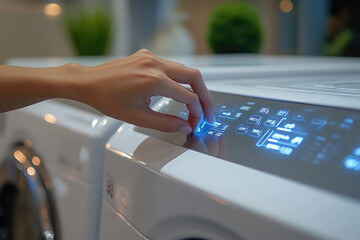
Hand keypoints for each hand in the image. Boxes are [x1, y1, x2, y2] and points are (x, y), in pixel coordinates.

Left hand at [73, 49, 213, 132]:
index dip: (197, 112)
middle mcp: (155, 64)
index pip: (188, 97)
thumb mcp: (137, 117)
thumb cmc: (106, 98)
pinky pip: (172, 66)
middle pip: (194, 77)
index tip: (196, 123)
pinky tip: (179, 91)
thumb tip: (185, 126)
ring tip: (196, 104)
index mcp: (154, 80)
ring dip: (194, 87)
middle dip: (205, 97)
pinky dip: (180, 79)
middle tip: (207, 113)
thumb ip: (165, 124)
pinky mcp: (147, 56)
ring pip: (185, 70)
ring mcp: (152, 58)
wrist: (88, 82)